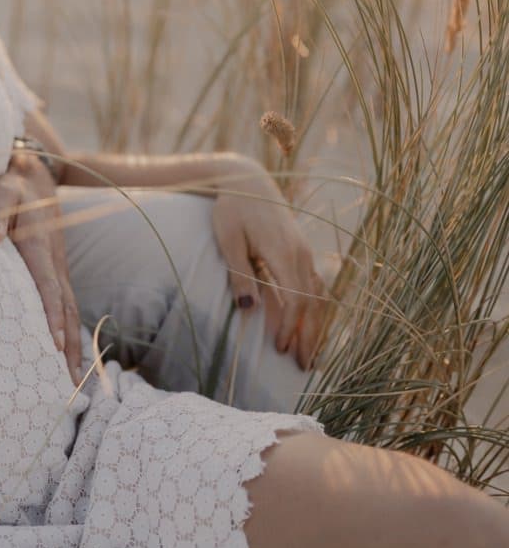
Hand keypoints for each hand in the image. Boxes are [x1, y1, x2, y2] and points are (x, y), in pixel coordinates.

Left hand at [0, 150, 83, 383]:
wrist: (33, 172)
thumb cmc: (9, 183)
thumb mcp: (0, 189)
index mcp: (40, 247)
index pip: (48, 288)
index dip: (52, 317)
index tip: (54, 345)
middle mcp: (55, 262)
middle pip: (66, 310)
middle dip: (68, 347)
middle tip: (68, 383)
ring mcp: (59, 269)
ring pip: (70, 312)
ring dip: (73, 347)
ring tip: (72, 383)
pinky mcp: (56, 271)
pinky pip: (66, 307)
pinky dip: (70, 334)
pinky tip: (66, 358)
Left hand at [210, 159, 328, 368]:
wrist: (246, 180)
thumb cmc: (232, 209)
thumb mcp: (228, 239)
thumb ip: (239, 272)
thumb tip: (248, 308)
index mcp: (284, 252)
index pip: (295, 299)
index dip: (290, 326)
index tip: (280, 349)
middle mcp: (301, 254)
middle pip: (313, 303)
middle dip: (310, 336)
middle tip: (305, 367)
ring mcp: (305, 252)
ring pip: (319, 296)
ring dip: (317, 326)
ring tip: (313, 355)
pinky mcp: (302, 252)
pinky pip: (316, 286)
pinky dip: (318, 309)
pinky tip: (314, 327)